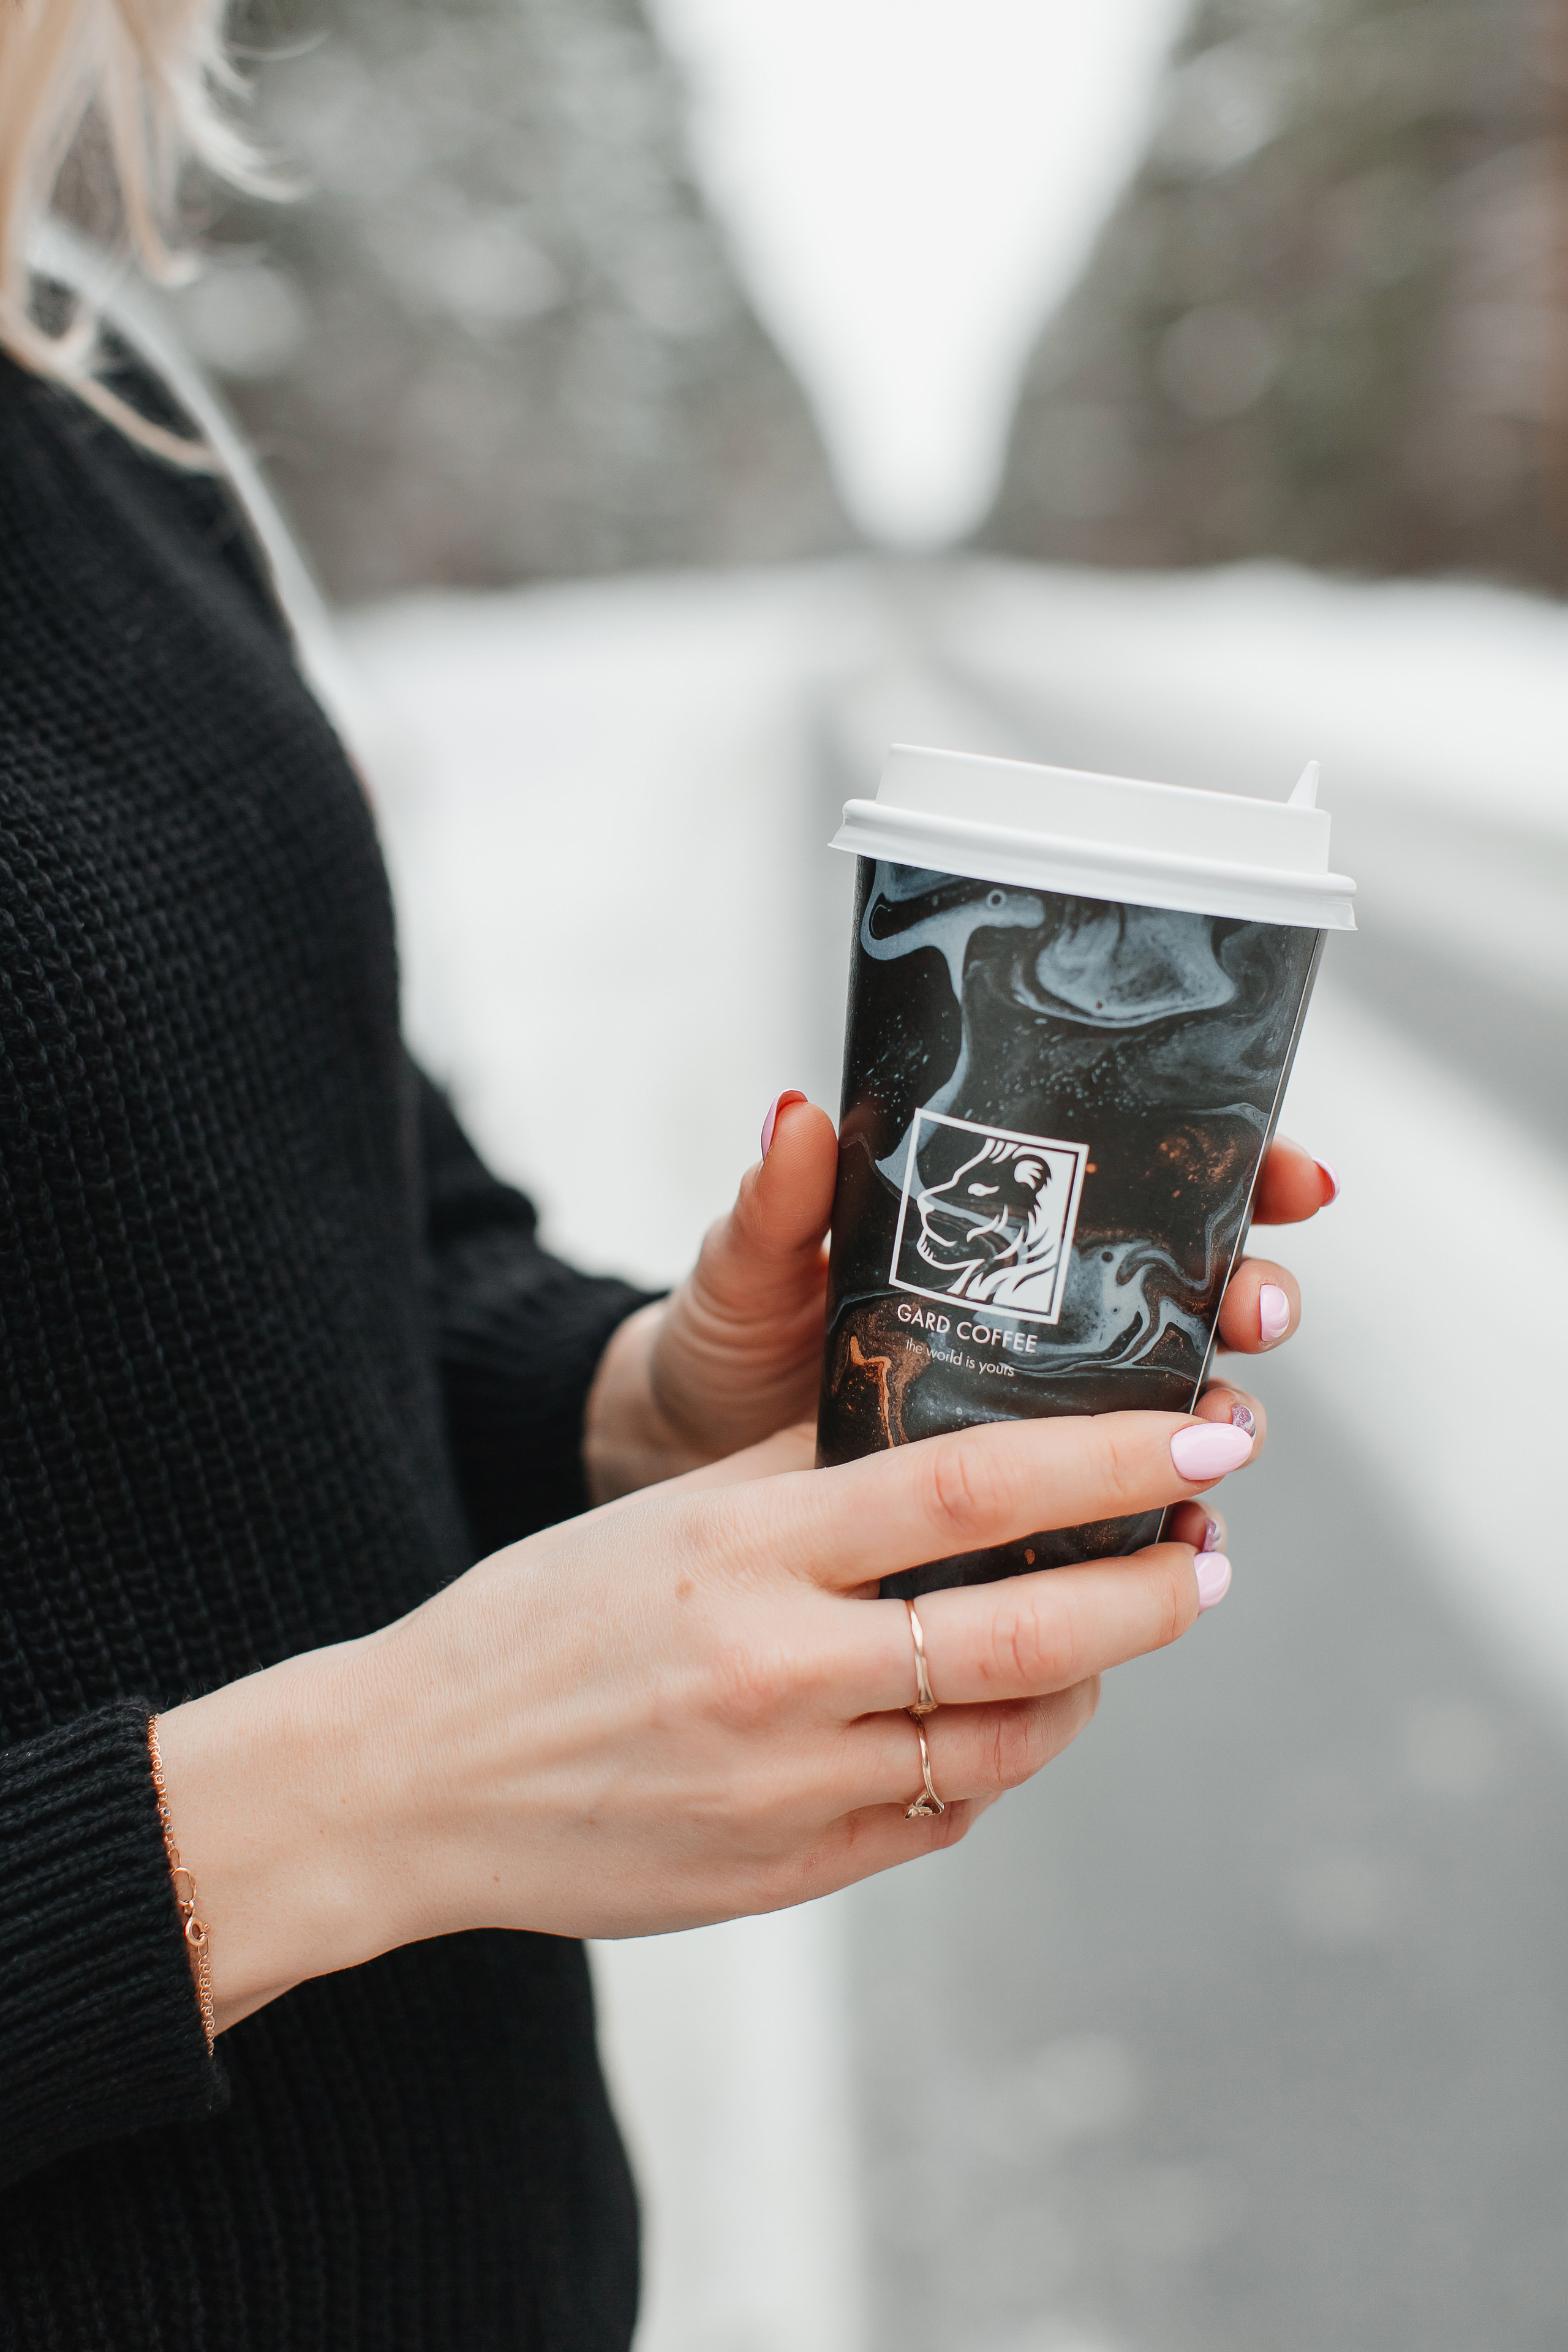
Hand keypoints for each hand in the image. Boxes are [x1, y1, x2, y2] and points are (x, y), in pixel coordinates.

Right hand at [153, 1387, 1265, 2031]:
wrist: (409, 1782)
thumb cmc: (536, 1623)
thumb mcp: (662, 1511)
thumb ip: (805, 1474)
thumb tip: (961, 1435)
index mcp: (741, 1551)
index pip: (966, 1488)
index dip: (1107, 1458)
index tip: (1207, 1435)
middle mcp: (775, 1672)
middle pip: (1025, 1634)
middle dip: (1149, 1592)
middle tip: (1208, 1555)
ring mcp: (784, 1791)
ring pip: (1004, 1746)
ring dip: (1085, 1688)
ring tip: (1110, 1637)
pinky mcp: (784, 1877)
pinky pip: (936, 1820)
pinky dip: (987, 1766)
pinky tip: (992, 1721)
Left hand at [584, 1099, 1336, 1498]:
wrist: (688, 1457)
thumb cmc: (728, 1336)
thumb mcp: (749, 1265)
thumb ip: (779, 1202)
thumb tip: (798, 1109)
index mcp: (1005, 1227)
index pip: (1152, 1176)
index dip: (1245, 1167)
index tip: (1293, 1177)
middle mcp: (1046, 1309)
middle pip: (1198, 1284)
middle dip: (1256, 1290)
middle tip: (1257, 1310)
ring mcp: (1043, 1408)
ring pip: (1179, 1398)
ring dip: (1225, 1411)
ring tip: (1226, 1435)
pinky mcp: (1023, 1504)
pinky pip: (1120, 1507)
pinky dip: (1165, 1520)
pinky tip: (1183, 1536)